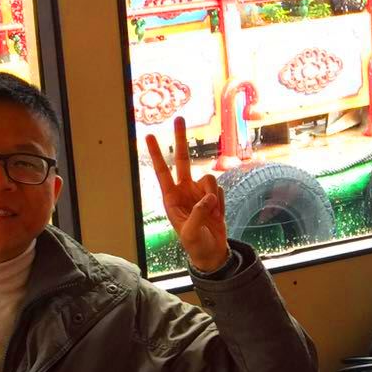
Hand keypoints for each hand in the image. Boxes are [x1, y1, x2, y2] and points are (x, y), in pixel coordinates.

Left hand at [145, 118, 229, 272]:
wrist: (212, 252)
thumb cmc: (195, 245)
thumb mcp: (190, 232)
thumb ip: (197, 213)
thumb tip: (209, 197)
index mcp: (171, 198)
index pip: (162, 171)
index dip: (157, 154)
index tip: (151, 136)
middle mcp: (184, 191)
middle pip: (182, 160)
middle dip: (180, 140)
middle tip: (179, 118)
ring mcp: (200, 193)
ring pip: (208, 178)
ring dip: (212, 195)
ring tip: (212, 213)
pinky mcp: (214, 197)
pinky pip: (219, 190)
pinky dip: (220, 203)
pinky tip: (217, 216)